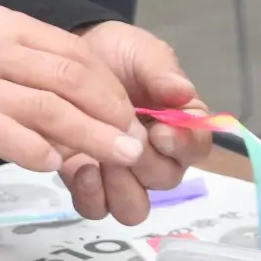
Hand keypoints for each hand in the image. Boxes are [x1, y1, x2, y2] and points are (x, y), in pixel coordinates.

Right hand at [0, 7, 149, 178]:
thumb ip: (38, 78)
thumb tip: (100, 109)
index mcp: (6, 27)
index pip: (75, 52)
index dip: (111, 86)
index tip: (133, 116)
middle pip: (70, 77)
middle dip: (111, 112)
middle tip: (135, 142)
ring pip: (48, 106)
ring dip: (90, 136)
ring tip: (118, 157)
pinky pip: (10, 133)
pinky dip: (39, 150)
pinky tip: (57, 166)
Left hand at [58, 23, 215, 224]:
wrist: (63, 58)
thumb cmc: (113, 54)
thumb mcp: (140, 51)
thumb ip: (161, 70)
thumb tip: (184, 91)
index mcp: (179, 124)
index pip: (197, 147)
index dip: (183, 145)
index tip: (159, 131)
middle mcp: (156, 155)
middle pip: (165, 180)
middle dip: (145, 163)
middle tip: (123, 141)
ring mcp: (121, 174)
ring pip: (134, 207)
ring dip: (121, 189)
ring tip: (100, 161)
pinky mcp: (87, 183)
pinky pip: (97, 208)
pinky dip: (91, 196)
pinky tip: (80, 169)